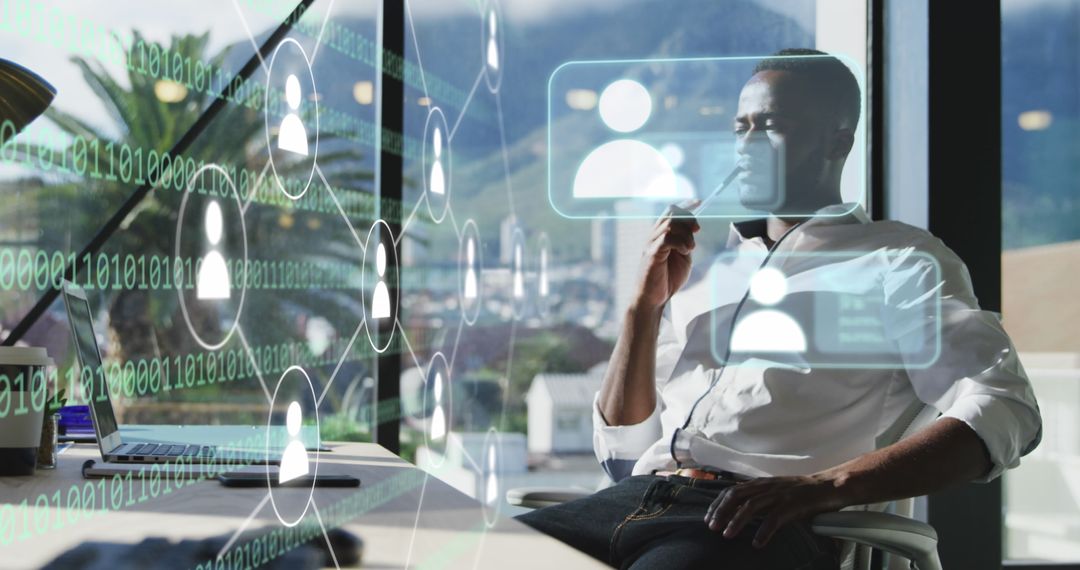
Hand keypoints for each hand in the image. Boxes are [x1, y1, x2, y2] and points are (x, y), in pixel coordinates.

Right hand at [635, 201, 699, 309]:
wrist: (653, 298)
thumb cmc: (667, 279)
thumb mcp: (683, 256)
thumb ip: (686, 241)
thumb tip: (692, 228)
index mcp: (661, 234)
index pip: (671, 210)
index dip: (685, 204)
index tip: (699, 202)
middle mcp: (654, 235)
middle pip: (671, 213)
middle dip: (688, 219)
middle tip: (697, 231)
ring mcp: (651, 243)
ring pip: (670, 224)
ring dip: (686, 234)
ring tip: (690, 249)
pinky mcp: (651, 253)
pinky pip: (666, 238)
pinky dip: (680, 242)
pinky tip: (684, 252)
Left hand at [704, 474, 849, 547]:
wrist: (829, 486)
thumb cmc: (802, 492)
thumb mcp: (776, 490)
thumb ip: (759, 497)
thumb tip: (740, 510)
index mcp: (761, 483)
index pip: (732, 490)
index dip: (717, 503)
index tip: (708, 517)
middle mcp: (767, 487)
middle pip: (736, 496)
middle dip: (721, 511)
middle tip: (711, 527)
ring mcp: (779, 495)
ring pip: (751, 507)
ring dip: (736, 521)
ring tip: (727, 534)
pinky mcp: (793, 505)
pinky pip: (774, 519)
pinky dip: (763, 531)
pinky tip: (757, 543)